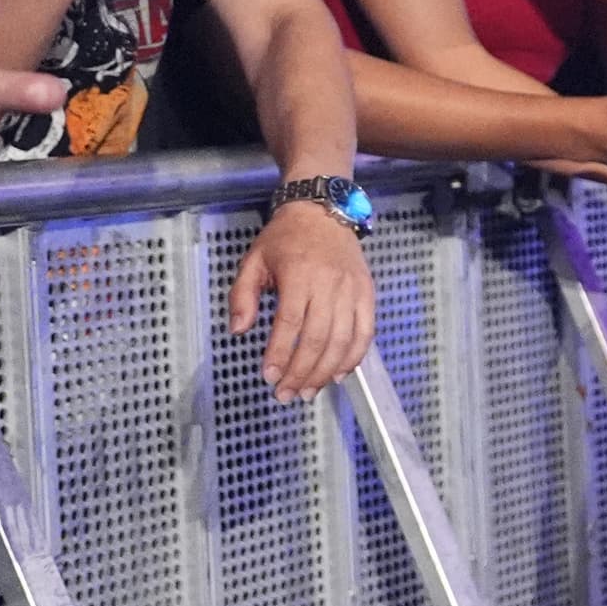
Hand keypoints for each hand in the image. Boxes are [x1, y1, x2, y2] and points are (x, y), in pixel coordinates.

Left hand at [231, 197, 373, 400]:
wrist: (324, 212)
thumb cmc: (284, 238)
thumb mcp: (252, 261)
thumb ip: (242, 297)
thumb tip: (238, 331)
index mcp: (298, 275)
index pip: (290, 323)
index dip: (279, 353)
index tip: (268, 377)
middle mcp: (329, 285)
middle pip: (318, 338)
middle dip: (301, 371)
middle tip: (286, 394)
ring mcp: (352, 290)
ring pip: (343, 340)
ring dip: (326, 371)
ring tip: (309, 391)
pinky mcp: (368, 294)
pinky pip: (365, 332)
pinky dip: (354, 357)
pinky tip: (340, 374)